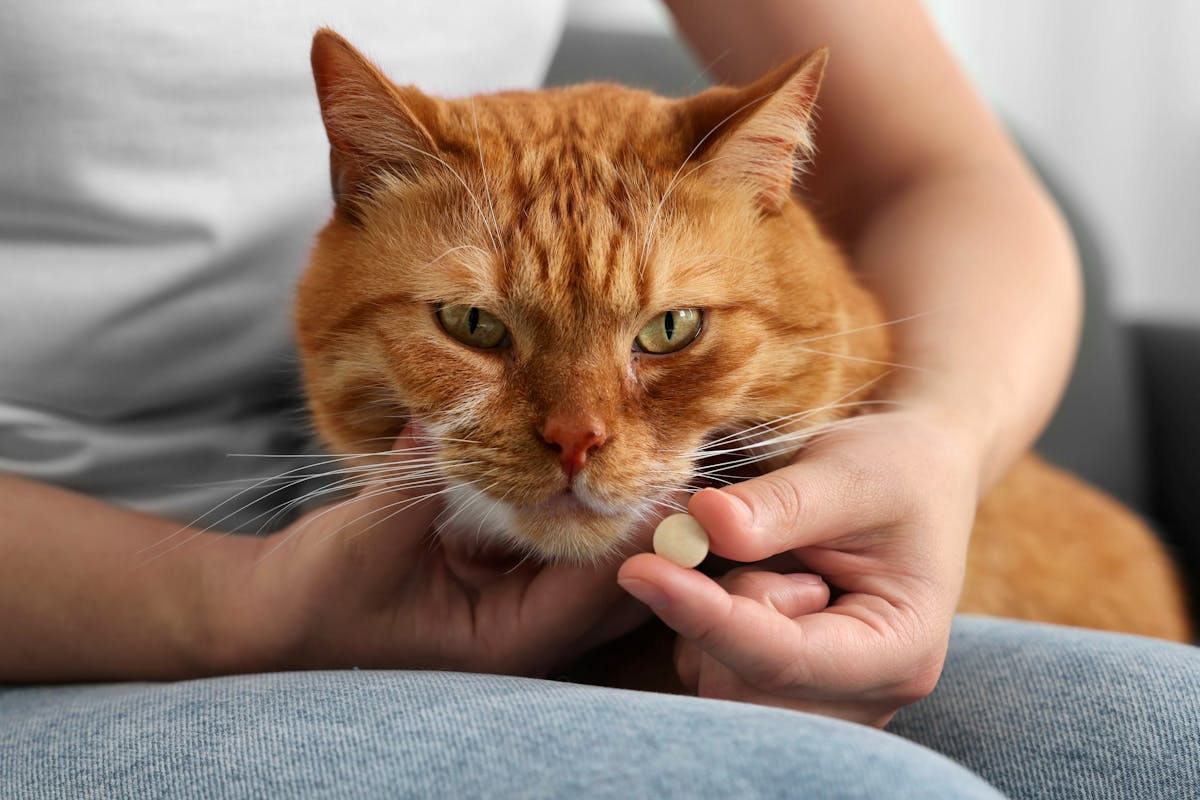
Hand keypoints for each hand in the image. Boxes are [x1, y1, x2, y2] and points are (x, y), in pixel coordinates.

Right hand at [215, 427, 651, 676]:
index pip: (595, 588)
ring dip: (627, 515)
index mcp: (505, 643)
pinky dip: (584, 508)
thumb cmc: (318, 599)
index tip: (673, 474)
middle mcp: (527, 632)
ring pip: (599, 565)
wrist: (281, 618)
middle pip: (618, 584)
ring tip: (662, 446)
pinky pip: (563, 546)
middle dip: (653, 527)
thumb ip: (411, 484)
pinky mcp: (508, 581)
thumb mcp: (365, 541)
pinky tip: (601, 458)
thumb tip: (443, 423)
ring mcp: (521, 609)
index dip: (637, 532)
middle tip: (687, 451)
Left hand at [617, 409, 978, 726]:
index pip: (783, 658)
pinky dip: (706, 625)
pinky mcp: (786, 692)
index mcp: (899, 650)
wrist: (912, 481)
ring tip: (770, 560)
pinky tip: (753, 581)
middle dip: (717, 611)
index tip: (642, 569)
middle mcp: (865, 697)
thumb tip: (704, 523)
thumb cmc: (893, 471)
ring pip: (718, 685)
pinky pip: (712, 674)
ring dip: (712, 616)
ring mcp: (825, 703)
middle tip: (752, 539)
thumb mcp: (849, 472)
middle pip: (742, 688)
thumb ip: (782, 503)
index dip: (706, 615)